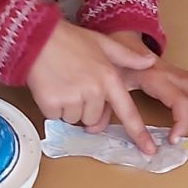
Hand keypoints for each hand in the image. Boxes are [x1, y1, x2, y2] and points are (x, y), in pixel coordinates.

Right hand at [26, 20, 158, 154]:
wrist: (37, 37)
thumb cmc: (69, 39)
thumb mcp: (102, 43)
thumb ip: (127, 56)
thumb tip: (150, 61)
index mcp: (109, 77)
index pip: (127, 111)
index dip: (139, 132)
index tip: (149, 150)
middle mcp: (94, 90)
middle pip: (94, 118)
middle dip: (85, 107)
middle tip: (75, 84)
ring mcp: (73, 98)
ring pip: (75, 119)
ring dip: (68, 107)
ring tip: (62, 83)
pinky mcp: (53, 103)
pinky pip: (56, 117)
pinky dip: (52, 107)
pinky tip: (50, 87)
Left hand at [88, 32, 187, 143]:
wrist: (119, 37)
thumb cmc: (113, 61)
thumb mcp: (108, 81)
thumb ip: (105, 103)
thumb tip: (97, 128)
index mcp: (154, 76)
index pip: (179, 102)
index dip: (182, 124)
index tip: (171, 140)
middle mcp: (171, 73)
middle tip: (181, 133)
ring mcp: (177, 71)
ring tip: (187, 124)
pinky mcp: (180, 72)